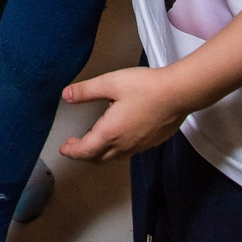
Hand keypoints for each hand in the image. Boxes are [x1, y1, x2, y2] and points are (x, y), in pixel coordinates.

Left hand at [60, 63, 188, 161]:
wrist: (179, 94)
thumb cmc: (145, 87)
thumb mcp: (110, 83)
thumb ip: (86, 91)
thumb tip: (65, 96)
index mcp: (110, 133)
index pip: (85, 150)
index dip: (71, 151)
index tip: (63, 148)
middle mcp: (124, 145)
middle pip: (98, 158)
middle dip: (83, 153)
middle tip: (73, 144)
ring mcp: (138, 145)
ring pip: (113, 156)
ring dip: (99, 151)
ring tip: (93, 137)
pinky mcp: (150, 142)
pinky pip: (127, 151)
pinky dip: (114, 147)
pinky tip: (118, 132)